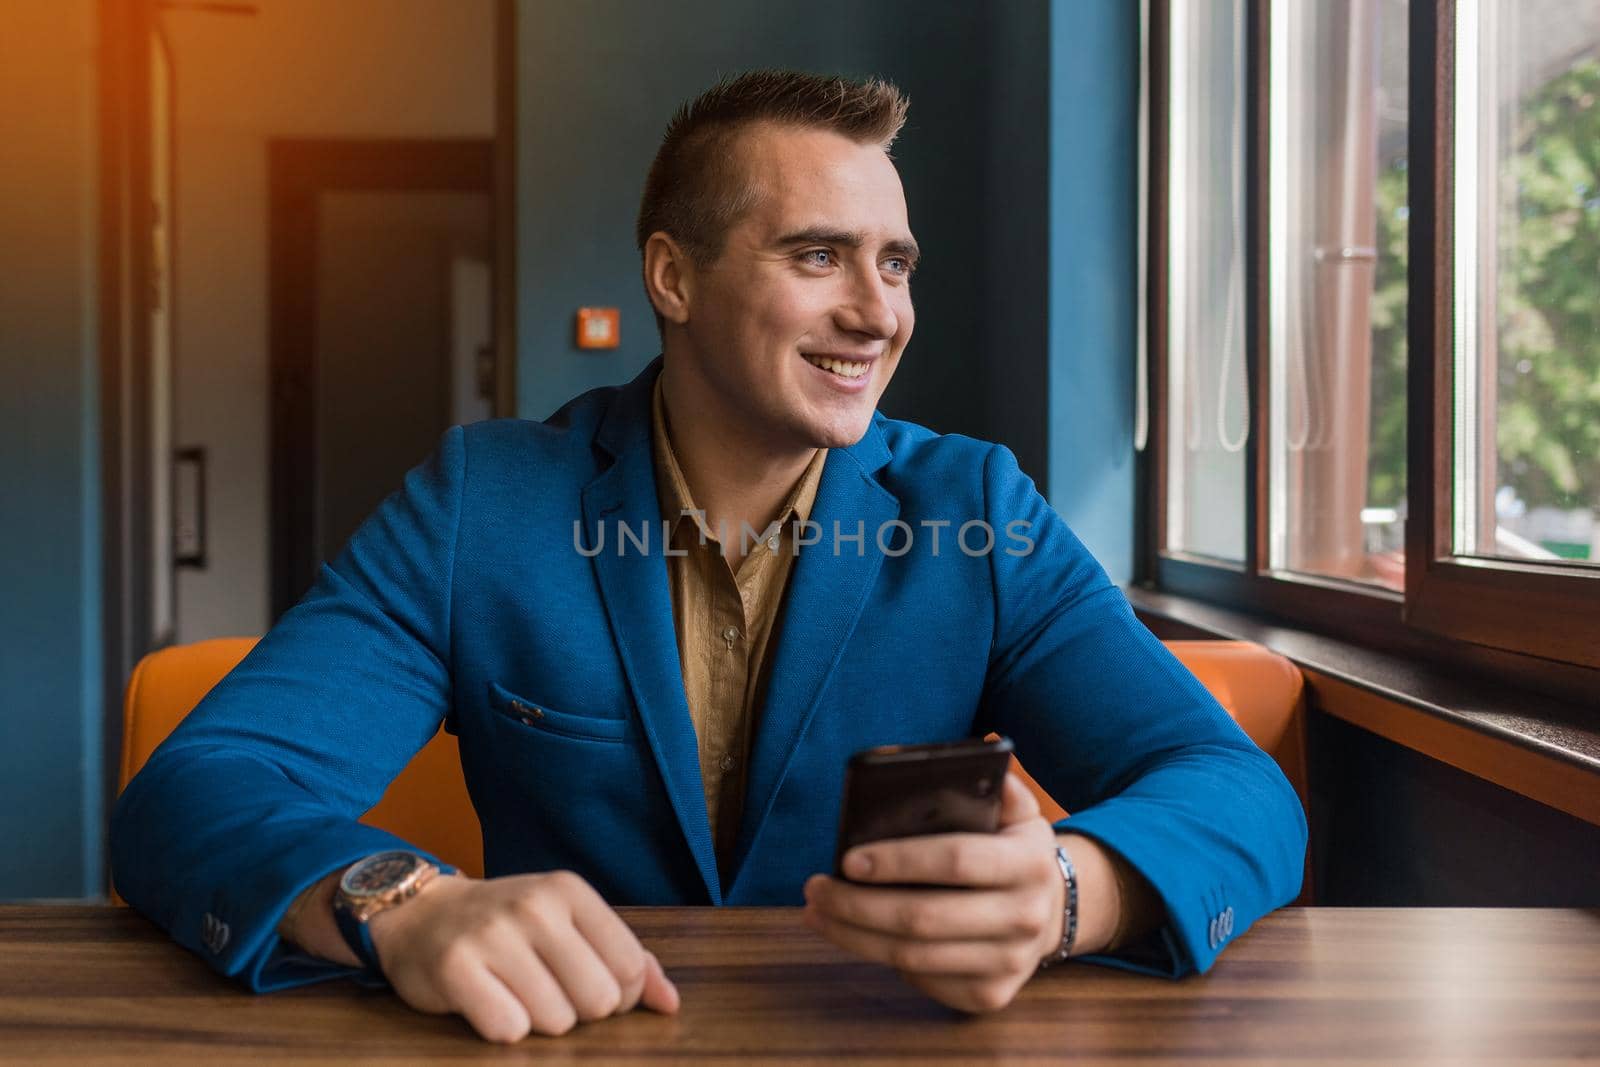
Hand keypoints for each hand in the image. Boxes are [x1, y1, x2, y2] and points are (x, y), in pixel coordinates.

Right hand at [367, 870, 679, 1041]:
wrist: (422, 915)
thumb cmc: (510, 927)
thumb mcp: (570, 924)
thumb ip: (627, 958)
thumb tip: (671, 1004)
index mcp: (569, 891)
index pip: (630, 967)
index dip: (619, 996)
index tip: (590, 986)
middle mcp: (534, 906)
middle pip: (599, 999)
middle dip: (580, 1012)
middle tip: (549, 992)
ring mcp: (493, 934)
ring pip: (556, 1021)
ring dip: (539, 1022)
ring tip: (515, 994)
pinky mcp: (455, 968)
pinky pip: (508, 1028)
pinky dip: (503, 1028)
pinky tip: (490, 1003)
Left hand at [803, 772, 1064, 1013]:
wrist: (1047, 912)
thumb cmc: (1009, 850)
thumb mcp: (1014, 811)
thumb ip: (989, 784)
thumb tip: (947, 755)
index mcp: (1029, 863)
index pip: (956, 860)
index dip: (898, 861)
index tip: (847, 858)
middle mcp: (1026, 918)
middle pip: (924, 918)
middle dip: (857, 904)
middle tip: (814, 889)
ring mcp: (1009, 964)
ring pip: (913, 957)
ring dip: (854, 935)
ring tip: (818, 911)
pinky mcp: (988, 996)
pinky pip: (921, 979)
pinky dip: (878, 957)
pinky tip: (851, 934)